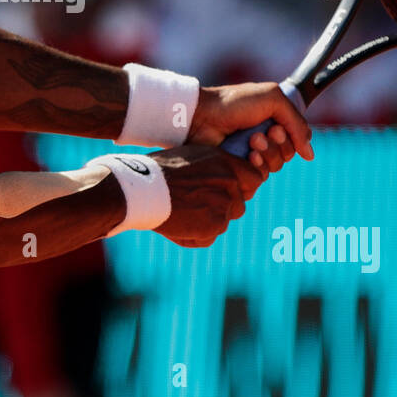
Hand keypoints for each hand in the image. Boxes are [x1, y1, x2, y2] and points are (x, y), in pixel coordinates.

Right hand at [150, 143, 264, 247]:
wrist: (142, 189)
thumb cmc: (156, 172)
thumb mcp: (188, 159)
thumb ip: (211, 170)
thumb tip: (223, 179)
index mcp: (223, 161)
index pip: (253, 178)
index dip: (242, 189)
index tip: (227, 194)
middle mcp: (229, 181)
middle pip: (239, 204)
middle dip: (222, 209)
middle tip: (196, 208)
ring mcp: (224, 203)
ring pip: (223, 221)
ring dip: (207, 223)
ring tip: (181, 215)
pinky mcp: (215, 224)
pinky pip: (209, 237)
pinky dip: (195, 236)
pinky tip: (176, 224)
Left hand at [188, 82, 313, 172]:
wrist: (202, 117)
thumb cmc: (234, 103)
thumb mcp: (273, 100)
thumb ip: (297, 122)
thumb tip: (309, 154)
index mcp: (274, 119)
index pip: (298, 138)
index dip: (293, 137)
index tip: (276, 127)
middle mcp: (266, 136)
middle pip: (288, 153)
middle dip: (278, 144)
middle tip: (259, 134)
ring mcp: (253, 152)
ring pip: (276, 165)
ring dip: (268, 153)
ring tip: (251, 142)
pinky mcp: (241, 167)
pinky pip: (261, 176)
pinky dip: (258, 166)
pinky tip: (248, 156)